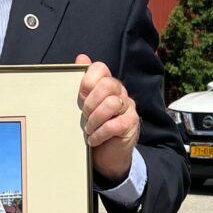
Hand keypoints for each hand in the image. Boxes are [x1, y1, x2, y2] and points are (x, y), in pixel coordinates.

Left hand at [75, 54, 139, 183]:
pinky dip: (100, 133)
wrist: (107, 155)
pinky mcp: (132, 124)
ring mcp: (128, 107)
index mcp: (107, 84)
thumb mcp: (85, 106)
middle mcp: (120, 92)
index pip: (100, 68)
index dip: (88, 80)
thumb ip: (83, 84)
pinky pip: (115, 125)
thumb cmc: (94, 127)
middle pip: (108, 84)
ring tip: (88, 129)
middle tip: (84, 115)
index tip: (80, 96)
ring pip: (112, 103)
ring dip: (94, 119)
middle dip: (91, 101)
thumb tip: (81, 57)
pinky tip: (93, 139)